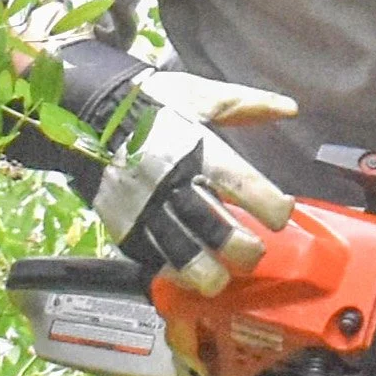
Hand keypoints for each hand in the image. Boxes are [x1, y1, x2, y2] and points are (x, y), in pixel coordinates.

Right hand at [93, 67, 297, 294]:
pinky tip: (187, 278)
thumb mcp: (199, 95)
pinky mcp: (122, 223)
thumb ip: (245, 104)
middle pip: (211, 226)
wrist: (86, 109)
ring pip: (178, 251)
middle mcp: (172, 182)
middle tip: (252, 253)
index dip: (268, 204)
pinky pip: (148, 256)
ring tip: (220, 280)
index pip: (239, 183)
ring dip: (205, 272)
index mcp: (196, 149)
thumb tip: (290, 108)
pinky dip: (170, 272)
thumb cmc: (151, 102)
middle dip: (239, 249)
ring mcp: (145, 207)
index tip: (282, 214)